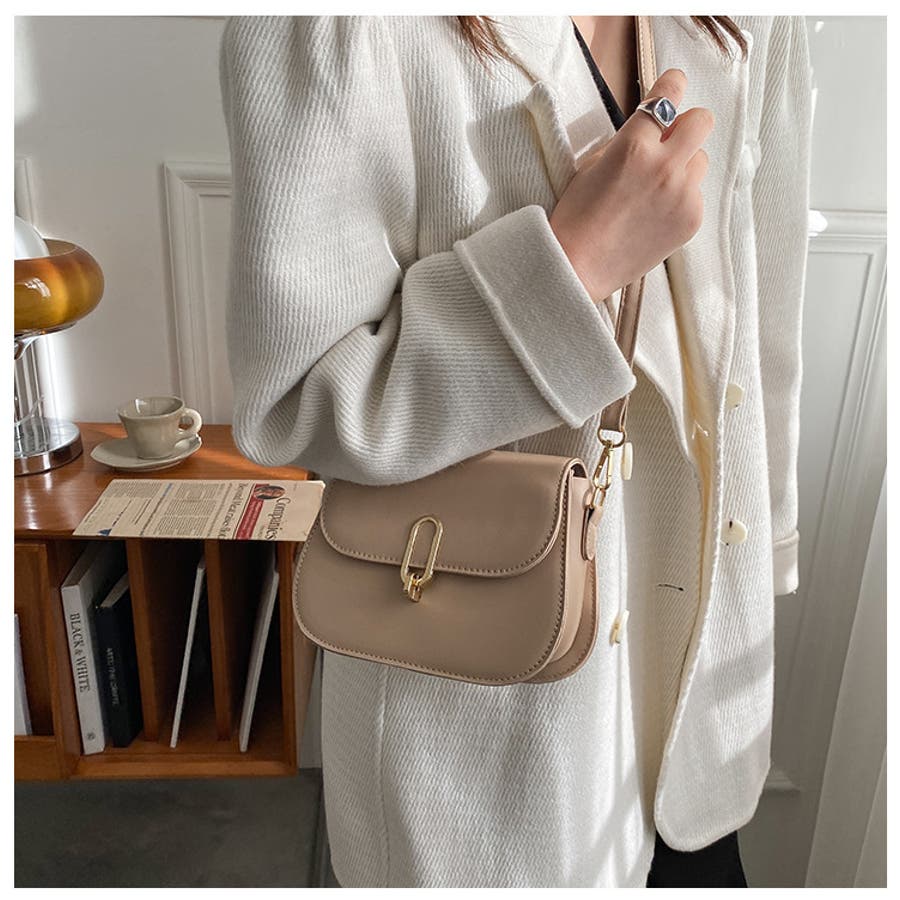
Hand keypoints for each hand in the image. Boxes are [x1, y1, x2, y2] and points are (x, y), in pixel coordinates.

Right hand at [549, 68, 713, 303]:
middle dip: (687, 125)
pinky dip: (681, 198)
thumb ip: (628, 140)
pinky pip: (696, 194)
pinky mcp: (692, 220)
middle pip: (702, 120)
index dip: (670, 86)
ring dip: (683, 166)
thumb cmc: (577, 217)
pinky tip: (655, 214)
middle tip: (669, 141)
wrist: (578, 266)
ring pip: (701, 160)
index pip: (669, 93)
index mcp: (634, 146)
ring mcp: (683, 195)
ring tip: (655, 189)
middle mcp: (664, 166)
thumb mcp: (592, 164)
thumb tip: (654, 127)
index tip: (670, 88)